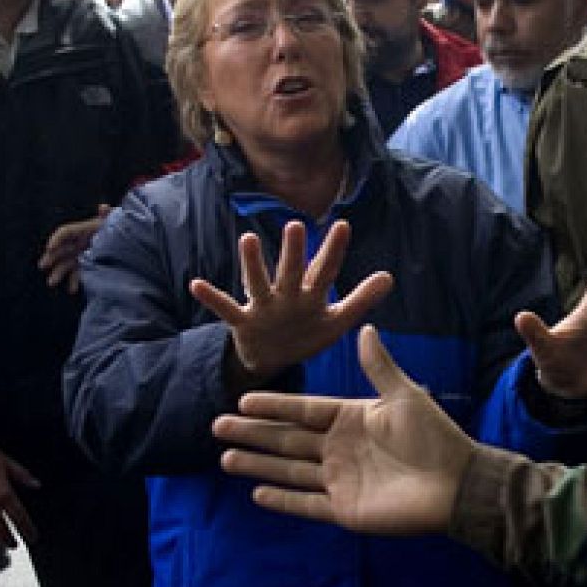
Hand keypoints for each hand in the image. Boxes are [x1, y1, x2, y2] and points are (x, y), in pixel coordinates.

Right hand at [38, 204, 111, 292]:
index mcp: (82, 230)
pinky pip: (77, 274)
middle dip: (51, 257)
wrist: (128, 241)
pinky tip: (73, 289)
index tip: (50, 247)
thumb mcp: (114, 221)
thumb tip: (103, 207)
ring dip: (58, 272)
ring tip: (52, 282)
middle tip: (43, 265)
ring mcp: (80, 255)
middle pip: (60, 249)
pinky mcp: (86, 265)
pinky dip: (74, 281)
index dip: (56, 239)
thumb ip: (108, 215)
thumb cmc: (118, 228)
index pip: (65, 232)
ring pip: (65, 264)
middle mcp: (78, 243)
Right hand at [191, 221, 393, 385]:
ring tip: (247, 239)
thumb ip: (361, 299)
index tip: (343, 225)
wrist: (274, 361)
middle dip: (294, 251)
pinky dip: (213, 298)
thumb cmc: (307, 335)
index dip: (334, 250)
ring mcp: (264, 306)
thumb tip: (389, 276)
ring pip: (258, 282)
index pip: (326, 270)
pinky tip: (197, 284)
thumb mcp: (337, 321)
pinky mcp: (244, 322)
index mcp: (312, 295)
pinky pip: (227, 308)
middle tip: (296, 225)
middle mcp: (287, 294)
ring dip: (253, 263)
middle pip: (292, 270)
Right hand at [216, 325, 473, 535]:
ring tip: (225, 456)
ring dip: (258, 463)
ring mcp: (340, 479)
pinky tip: (256, 491)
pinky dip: (282, 498)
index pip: (305, 410)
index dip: (275, 405)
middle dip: (254, 433)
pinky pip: (305, 503)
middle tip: (217, 425)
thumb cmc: (435, 437)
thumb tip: (364, 327)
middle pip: (288, 439)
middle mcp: (341, 448)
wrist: (456, 483)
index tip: (244, 399)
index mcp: (353, 418)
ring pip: (289, 469)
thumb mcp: (404, 397)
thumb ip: (378, 367)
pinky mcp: (344, 509)